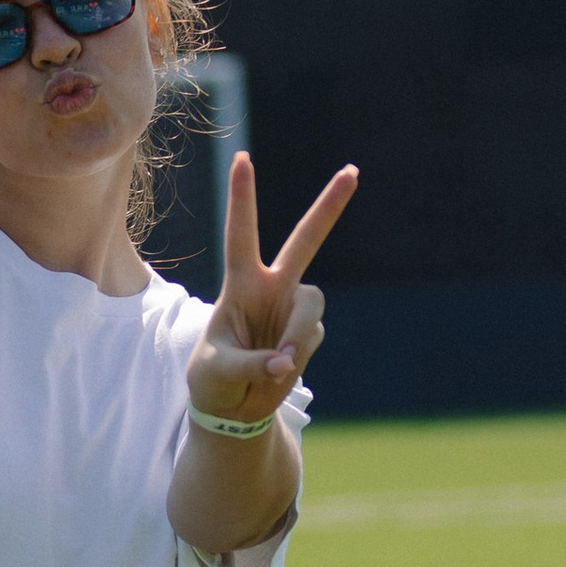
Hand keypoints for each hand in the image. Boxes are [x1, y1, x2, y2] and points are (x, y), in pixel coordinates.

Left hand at [187, 153, 357, 426]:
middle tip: (353, 171)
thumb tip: (284, 363)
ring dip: (298, 334)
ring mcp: (293, 310)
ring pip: (313, 304)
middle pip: (306, 241)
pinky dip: (297, 358)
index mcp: (240, 284)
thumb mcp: (216, 372)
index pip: (241, 233)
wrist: (233, 408)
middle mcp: (272, 288)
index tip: (243, 158)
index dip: (242, 197)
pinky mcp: (308, 334)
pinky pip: (311, 339)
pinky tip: (278, 373)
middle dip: (329, 207)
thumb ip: (250, 365)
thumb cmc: (213, 380)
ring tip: (278, 366)